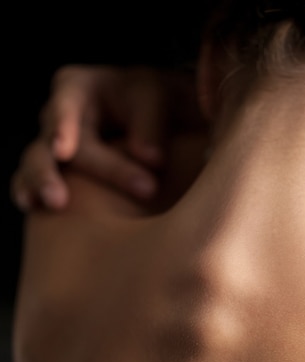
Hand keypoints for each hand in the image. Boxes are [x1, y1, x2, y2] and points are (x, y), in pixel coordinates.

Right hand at [11, 64, 206, 210]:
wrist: (153, 116)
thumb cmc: (149, 102)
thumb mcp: (153, 98)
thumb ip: (150, 125)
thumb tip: (151, 160)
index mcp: (76, 89)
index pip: (64, 106)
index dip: (62, 127)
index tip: (63, 151)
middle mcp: (56, 117)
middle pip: (48, 145)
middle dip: (52, 173)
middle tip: (59, 200)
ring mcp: (51, 146)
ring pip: (35, 165)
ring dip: (41, 187)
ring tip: (52, 207)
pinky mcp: (56, 172)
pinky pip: (35, 184)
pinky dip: (32, 195)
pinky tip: (31, 210)